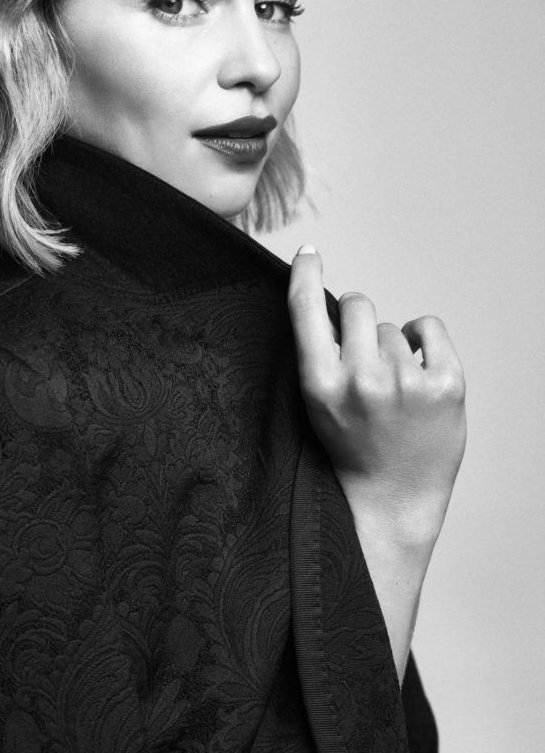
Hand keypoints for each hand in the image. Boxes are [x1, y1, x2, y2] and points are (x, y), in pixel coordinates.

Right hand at [288, 246, 465, 549]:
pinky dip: (423, 343)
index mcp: (321, 385)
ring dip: (391, 348)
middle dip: (359, 321)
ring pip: (393, 327)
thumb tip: (333, 302)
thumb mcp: (319, 404)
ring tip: (391, 392)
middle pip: (360, 305)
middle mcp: (362, 380)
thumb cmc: (352, 450)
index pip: (307, 310)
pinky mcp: (446, 385)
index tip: (309, 253)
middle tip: (363, 357)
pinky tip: (417, 373)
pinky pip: (428, 329)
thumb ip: (322, 357)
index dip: (306, 274)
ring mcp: (407, 382)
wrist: (392, 499)